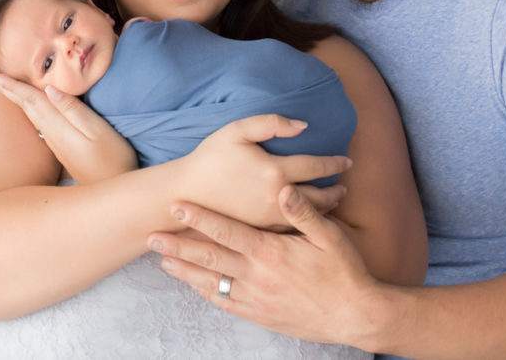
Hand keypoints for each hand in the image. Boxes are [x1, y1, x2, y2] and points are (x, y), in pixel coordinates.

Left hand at [0, 70, 136, 181]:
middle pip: (25, 107)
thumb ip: (74, 110)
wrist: (111, 191)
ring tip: (3, 87)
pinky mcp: (62, 149)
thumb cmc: (113, 160)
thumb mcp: (97, 131)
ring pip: (30, 115)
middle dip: (6, 90)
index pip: (30, 100)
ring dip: (15, 99)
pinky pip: (39, 123)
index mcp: (58, 127)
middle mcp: (52, 135)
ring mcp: (56, 144)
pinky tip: (29, 108)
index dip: (11, 85)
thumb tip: (49, 89)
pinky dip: (29, 110)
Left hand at [148, 185, 378, 346]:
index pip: (227, 231)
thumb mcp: (330, 236)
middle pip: (209, 258)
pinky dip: (206, 292)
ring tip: (162, 259)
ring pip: (211, 282)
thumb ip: (303, 213)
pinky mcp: (259, 314)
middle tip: (150, 235)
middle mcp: (258, 276)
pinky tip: (194, 285)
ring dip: (184, 270)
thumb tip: (284, 188)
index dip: (199, 218)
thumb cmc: (344, 272)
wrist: (355, 315)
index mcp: (272, 253)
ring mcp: (256, 298)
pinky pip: (225, 302)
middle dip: (178, 245)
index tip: (177, 207)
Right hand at [176, 114, 351, 227]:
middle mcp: (278, 198)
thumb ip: (272, 123)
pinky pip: (292, 228)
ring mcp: (269, 219)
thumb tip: (303, 125)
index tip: (348, 161)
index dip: (335, 163)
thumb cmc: (210, 159)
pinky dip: (306, 223)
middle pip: (320, 197)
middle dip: (336, 190)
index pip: (317, 167)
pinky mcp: (260, 232)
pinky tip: (309, 218)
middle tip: (346, 186)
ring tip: (334, 201)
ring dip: (326, 208)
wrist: (184, 195)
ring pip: (309, 217)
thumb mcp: (237, 130)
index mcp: (275, 172)